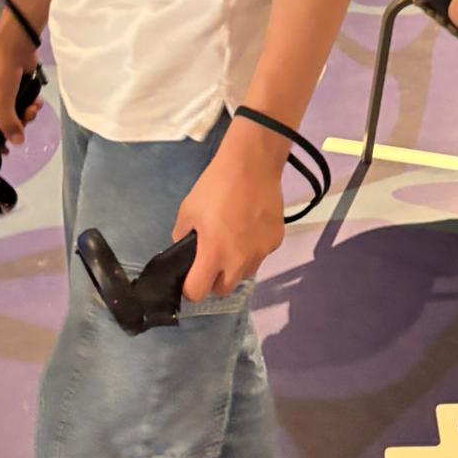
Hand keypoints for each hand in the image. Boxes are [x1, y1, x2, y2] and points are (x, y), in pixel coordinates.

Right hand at [0, 33, 41, 147]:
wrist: (16, 47)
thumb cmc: (1, 75)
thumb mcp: (2, 103)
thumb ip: (8, 124)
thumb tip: (17, 143)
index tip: (6, 152)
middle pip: (2, 126)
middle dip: (17, 125)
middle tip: (26, 119)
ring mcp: (5, 96)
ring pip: (16, 115)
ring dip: (27, 114)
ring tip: (34, 108)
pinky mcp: (19, 89)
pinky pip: (25, 104)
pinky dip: (32, 104)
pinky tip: (38, 101)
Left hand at [174, 119, 286, 300]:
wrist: (252, 164)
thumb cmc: (216, 185)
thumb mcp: (188, 210)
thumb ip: (182, 236)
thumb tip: (185, 249)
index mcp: (213, 254)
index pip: (198, 293)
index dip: (189, 287)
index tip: (190, 275)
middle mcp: (239, 261)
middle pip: (223, 290)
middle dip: (213, 280)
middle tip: (211, 258)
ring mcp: (261, 252)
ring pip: (244, 274)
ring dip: (234, 266)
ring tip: (233, 239)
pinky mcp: (276, 241)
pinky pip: (260, 255)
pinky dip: (252, 248)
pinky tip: (250, 225)